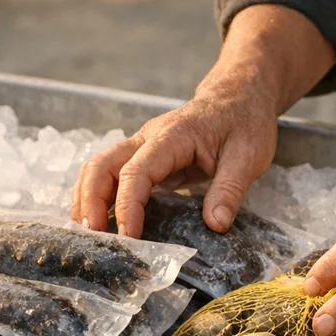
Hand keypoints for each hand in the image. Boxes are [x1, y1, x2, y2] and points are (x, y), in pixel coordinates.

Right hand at [71, 82, 277, 237]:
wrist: (240, 98)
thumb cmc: (244, 123)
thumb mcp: (248, 157)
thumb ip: (230, 190)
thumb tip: (216, 225)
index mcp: (172, 136)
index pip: (137, 172)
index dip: (128, 206)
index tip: (129, 236)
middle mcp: (148, 139)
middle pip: (102, 165)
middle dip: (91, 201)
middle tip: (93, 237)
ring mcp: (142, 148)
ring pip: (99, 168)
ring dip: (87, 199)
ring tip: (87, 233)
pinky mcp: (145, 159)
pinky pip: (112, 176)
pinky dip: (99, 197)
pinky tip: (100, 222)